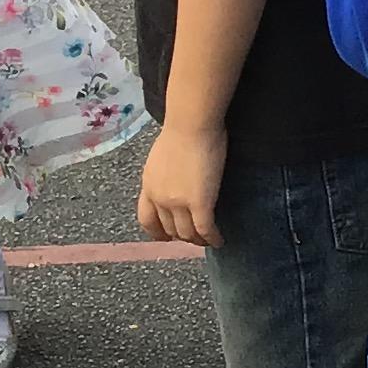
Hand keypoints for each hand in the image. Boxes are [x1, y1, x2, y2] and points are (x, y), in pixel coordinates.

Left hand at [136, 123, 227, 247]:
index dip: (157, 232)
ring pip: (187, 233)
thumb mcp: (161, 158)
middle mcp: (159, 198)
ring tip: (208, 241)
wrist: (192, 125)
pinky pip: (205, 229)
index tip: (165, 238)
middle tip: (194, 239)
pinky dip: (213, 238)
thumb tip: (174, 180)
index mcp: (149, 186)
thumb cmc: (182, 131)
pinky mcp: (200, 203)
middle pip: (169, 229)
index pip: (147, 219)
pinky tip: (219, 241)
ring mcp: (178, 203)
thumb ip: (164, 174)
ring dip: (198, 240)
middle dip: (181, 237)